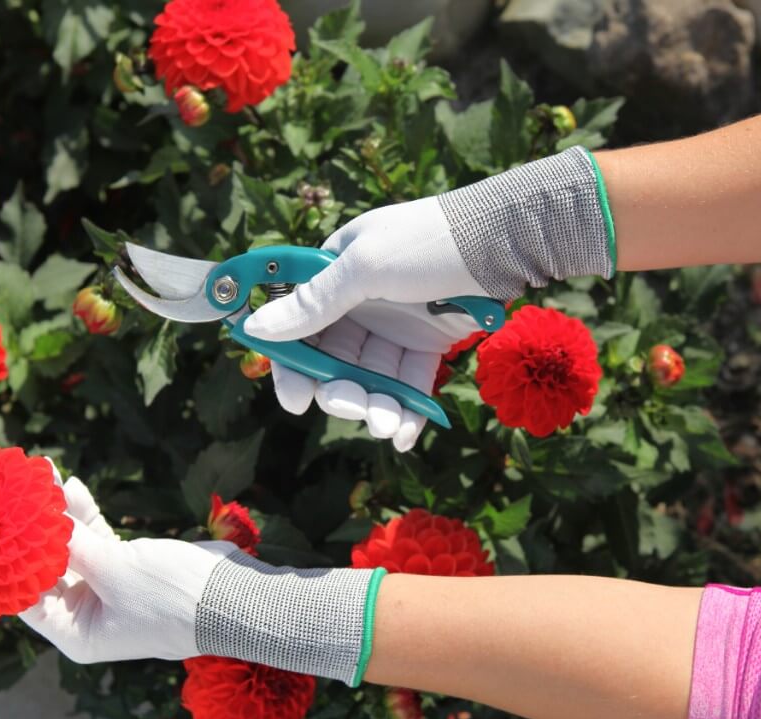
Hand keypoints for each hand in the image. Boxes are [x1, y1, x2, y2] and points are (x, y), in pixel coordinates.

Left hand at [19, 474, 237, 663]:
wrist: (233, 596)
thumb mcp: (114, 569)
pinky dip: (84, 514)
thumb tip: (34, 517)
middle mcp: (86, 614)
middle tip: (14, 490)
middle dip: (31, 529)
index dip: (6, 561)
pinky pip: (94, 537)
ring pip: (71, 546)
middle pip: (46, 567)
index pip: (25, 598)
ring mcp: (106, 588)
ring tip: (41, 475)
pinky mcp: (125, 565)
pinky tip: (72, 486)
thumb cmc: (171, 598)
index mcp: (76, 633)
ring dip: (58, 514)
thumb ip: (72, 542)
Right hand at [244, 197, 486, 451]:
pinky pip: (407, 385)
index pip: (298, 326)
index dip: (292, 366)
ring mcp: (394, 324)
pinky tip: (405, 436)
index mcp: (334, 273)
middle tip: (355, 407)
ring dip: (375, 407)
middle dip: (341, 391)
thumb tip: (256, 329)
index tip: (296, 401)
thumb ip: (314, 303)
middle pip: (334, 361)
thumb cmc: (428, 243)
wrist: (504, 241)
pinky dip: (406, 412)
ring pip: (371, 378)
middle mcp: (359, 302)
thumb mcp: (365, 268)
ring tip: (388, 424)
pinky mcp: (427, 343)